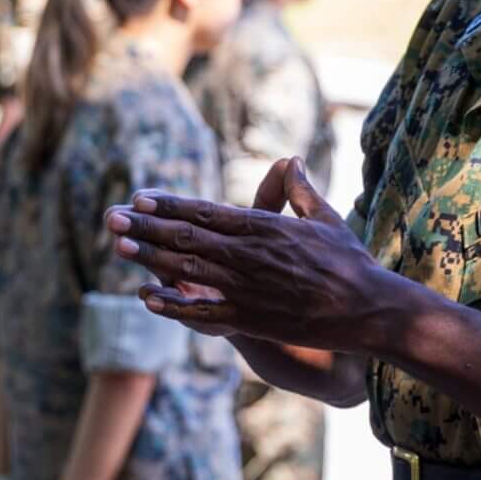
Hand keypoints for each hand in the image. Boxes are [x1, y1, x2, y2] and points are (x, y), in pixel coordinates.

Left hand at [105, 159, 392, 348]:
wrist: (368, 309)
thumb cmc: (350, 262)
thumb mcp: (326, 218)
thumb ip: (301, 191)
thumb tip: (291, 160)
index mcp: (265, 228)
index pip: (206, 211)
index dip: (170, 204)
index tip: (141, 197)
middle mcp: (250, 255)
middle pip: (187, 237)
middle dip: (147, 226)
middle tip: (113, 217)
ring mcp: (247, 288)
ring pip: (187, 270)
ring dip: (150, 258)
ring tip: (121, 246)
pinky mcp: (250, 319)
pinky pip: (203, 311)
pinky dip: (173, 304)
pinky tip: (146, 297)